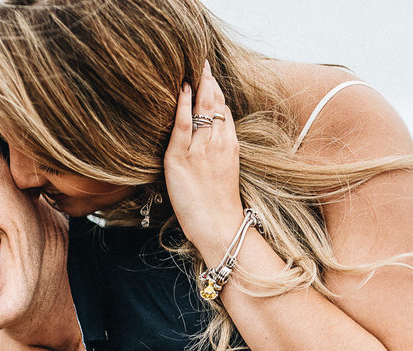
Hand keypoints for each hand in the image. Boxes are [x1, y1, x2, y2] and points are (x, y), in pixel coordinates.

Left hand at [163, 60, 245, 259]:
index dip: (216, 93)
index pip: (224, 111)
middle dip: (209, 80)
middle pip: (215, 103)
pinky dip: (182, 103)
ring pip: (201, 108)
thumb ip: (220, 155)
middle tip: (200, 61)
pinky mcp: (181, 157)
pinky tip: (181, 87)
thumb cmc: (221, 209)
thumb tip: (211, 146)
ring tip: (190, 66)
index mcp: (231, 147)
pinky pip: (182, 123)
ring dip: (197, 85)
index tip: (210, 79)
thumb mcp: (227, 175)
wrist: (220, 227)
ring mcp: (200, 149)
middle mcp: (218, 143)